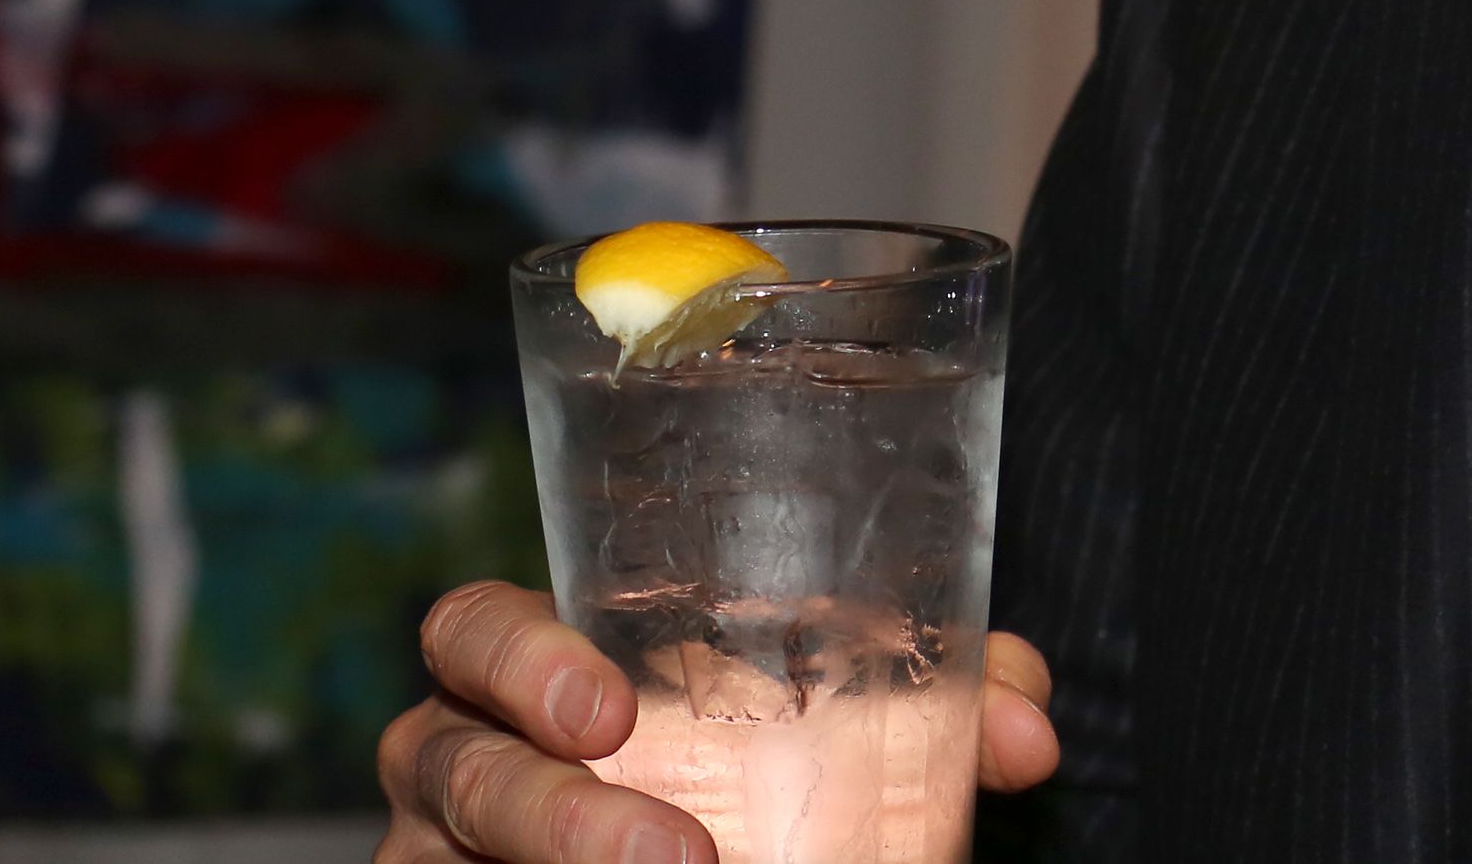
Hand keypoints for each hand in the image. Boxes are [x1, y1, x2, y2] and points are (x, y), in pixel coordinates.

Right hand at [376, 581, 1063, 860]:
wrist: (731, 843)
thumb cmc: (763, 759)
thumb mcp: (841, 716)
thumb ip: (938, 699)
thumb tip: (1028, 731)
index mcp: (544, 669)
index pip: (475, 630)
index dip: (517, 656)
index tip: (605, 709)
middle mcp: (475, 753)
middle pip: (443, 757)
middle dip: (546, 807)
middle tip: (671, 852)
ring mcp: (452, 852)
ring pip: (446, 851)